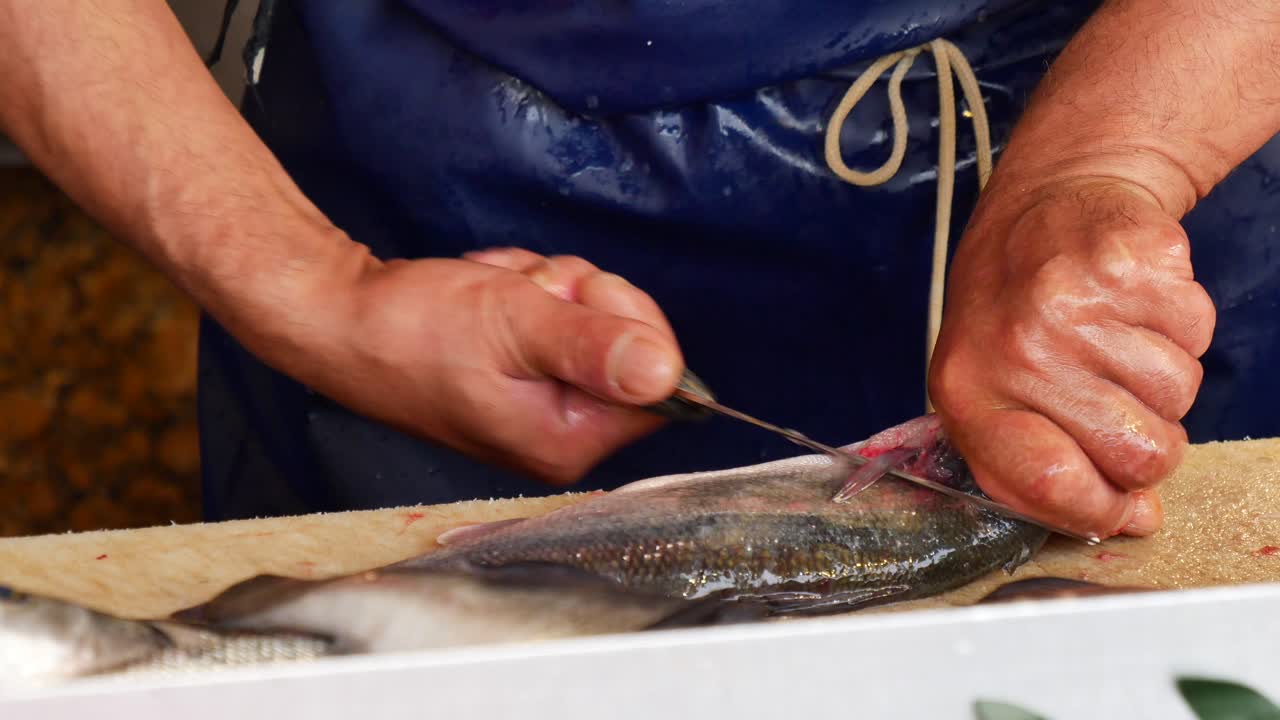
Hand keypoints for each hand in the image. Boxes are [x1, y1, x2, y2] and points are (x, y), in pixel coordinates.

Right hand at [273, 244, 683, 483]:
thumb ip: (593, 347)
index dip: (627, 321)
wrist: (338, 318)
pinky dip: (524, 293)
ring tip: (495, 294)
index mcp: (568, 441)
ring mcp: (540, 405)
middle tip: (526, 292)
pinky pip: (556, 318)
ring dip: (547, 288)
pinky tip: (484, 295)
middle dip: (582, 297)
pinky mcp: (519, 376)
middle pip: (627, 346)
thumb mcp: (514, 324)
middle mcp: (561, 434)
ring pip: (591, 321)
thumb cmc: (411, 328)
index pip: (660, 383)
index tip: (572, 299)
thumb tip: (666, 372)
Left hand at [929, 180, 1215, 538]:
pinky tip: (1133, 307)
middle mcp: (1019, 347)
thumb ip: (1042, 469)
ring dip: (1160, 382)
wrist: (1045, 204)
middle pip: (1138, 454)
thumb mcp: (988, 390)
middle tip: (1113, 403)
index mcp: (968, 391)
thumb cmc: (1012, 313)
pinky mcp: (1135, 263)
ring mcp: (1077, 301)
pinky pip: (1196, 335)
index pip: (1051, 483)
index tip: (1121, 507)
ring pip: (1178, 397)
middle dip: (1145, 446)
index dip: (1102, 510)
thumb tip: (1137, 520)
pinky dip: (1177, 328)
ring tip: (1113, 343)